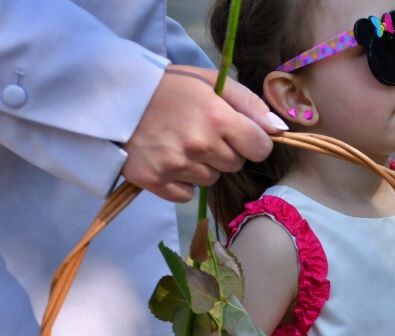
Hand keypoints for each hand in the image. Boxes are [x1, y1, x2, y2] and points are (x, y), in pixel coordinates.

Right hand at [122, 66, 286, 201]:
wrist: (115, 96)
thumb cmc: (168, 87)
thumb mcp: (211, 82)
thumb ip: (249, 104)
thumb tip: (279, 131)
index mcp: (217, 117)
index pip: (260, 148)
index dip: (252, 141)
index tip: (237, 133)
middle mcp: (199, 144)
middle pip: (235, 165)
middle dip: (224, 151)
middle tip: (198, 131)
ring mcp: (176, 165)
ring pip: (211, 180)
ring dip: (201, 166)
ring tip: (179, 142)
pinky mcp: (155, 181)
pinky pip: (186, 195)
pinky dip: (180, 182)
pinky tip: (167, 159)